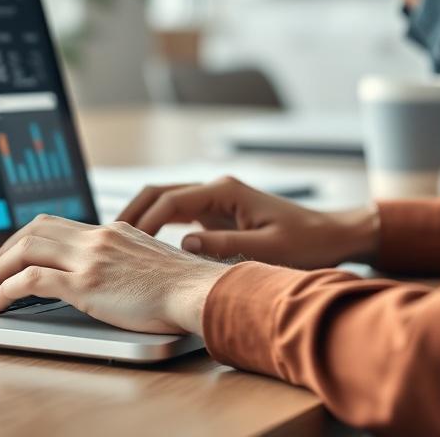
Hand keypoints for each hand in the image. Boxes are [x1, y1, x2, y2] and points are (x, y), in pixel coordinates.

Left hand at [0, 216, 230, 334]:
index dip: (27, 238)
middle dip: (4, 251)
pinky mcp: (85, 284)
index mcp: (110, 231)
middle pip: (33, 229)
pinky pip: (30, 281)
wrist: (199, 290)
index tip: (14, 256)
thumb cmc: (184, 286)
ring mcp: (88, 259)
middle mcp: (96, 238)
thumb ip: (126, 258)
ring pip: (25, 249)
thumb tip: (113, 271)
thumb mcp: (149, 260)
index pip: (56, 223)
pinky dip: (5, 290)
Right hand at [117, 175, 378, 269]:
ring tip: (117, 242)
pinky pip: (177, 215)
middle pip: (159, 193)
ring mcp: (214, 200)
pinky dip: (156, 226)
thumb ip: (224, 245)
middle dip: (131, 212)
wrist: (332, 236)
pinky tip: (144, 246)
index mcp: (224, 191)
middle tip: (107, 238)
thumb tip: (184, 246)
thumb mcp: (268, 249)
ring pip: (164, 201)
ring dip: (141, 217)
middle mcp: (215, 190)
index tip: (125, 244)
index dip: (145, 222)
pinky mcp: (216, 213)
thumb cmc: (307, 243)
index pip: (170, 201)